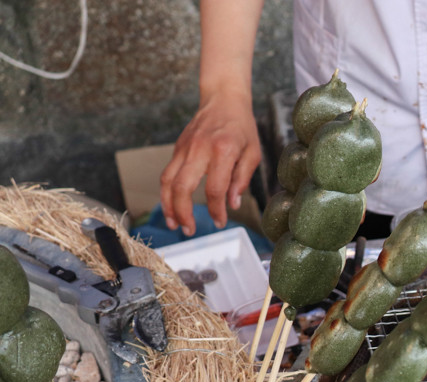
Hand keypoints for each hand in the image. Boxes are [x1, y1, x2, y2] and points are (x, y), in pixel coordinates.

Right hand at [159, 91, 260, 234]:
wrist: (223, 99)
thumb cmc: (242, 127)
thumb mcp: (252, 153)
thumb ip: (242, 179)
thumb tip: (232, 204)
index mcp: (222, 150)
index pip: (215, 188)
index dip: (216, 210)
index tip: (220, 222)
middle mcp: (199, 149)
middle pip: (182, 187)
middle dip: (184, 213)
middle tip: (190, 230)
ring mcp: (185, 148)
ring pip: (167, 181)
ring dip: (168, 206)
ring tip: (175, 224)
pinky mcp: (177, 148)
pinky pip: (167, 174)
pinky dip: (167, 193)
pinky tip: (172, 207)